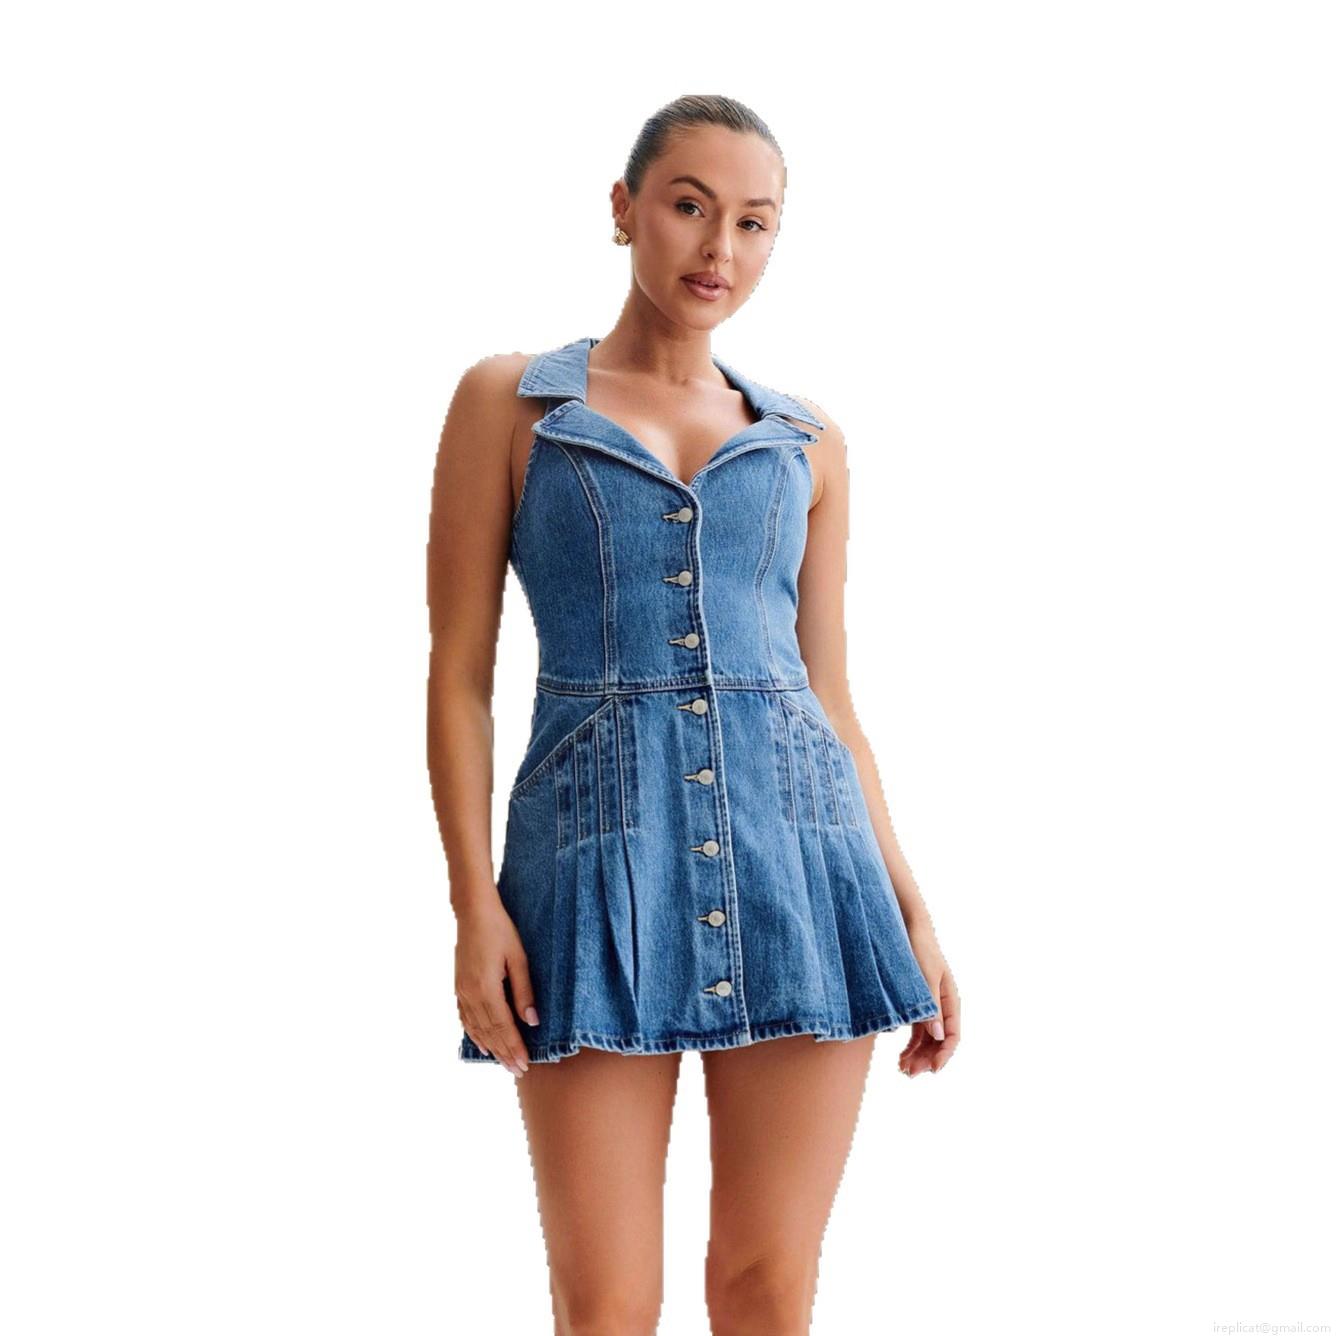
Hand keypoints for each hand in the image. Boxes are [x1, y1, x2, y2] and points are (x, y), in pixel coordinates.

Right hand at [455, 899, 539, 1076]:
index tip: (525, 1064)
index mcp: (486, 988)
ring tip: (504, 1063)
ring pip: (476, 1028)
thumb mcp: (518, 958)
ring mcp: (462, 991)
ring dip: (491, 1048)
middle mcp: (471, 994)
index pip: (503, 1027)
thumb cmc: (500, 931)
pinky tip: (482, 1043)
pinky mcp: (459, 986)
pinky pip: (466, 1018)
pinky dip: (474, 1034)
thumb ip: (524, 992)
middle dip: (505, 1053)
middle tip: (518, 1071)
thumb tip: (532, 1021)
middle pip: (489, 1032)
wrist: (473, 913)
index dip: (514, 1047)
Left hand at [899, 921, 959, 1076]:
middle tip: (908, 1073)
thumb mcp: (924, 977)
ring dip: (917, 1056)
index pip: (952, 1035)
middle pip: (939, 1041)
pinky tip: (900, 1056)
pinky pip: (917, 1032)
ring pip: (927, 1040)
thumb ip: (930, 1006)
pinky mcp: (916, 1005)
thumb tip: (937, 1036)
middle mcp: (942, 1006)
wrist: (904, 927)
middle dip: (927, 1060)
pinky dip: (910, 1046)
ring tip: (902, 1069)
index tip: (931, 1070)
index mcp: (949, 999)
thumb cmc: (918, 949)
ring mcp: (929, 1006)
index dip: (944, 1054)